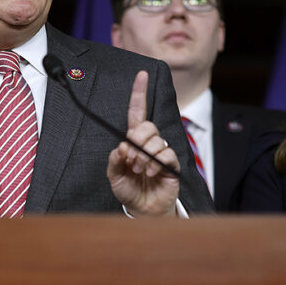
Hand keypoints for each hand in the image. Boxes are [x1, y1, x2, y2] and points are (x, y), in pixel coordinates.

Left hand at [107, 70, 179, 216]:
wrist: (142, 209)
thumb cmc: (129, 190)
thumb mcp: (114, 176)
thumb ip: (114, 161)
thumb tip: (122, 147)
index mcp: (134, 140)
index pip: (137, 112)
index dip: (139, 93)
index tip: (141, 74)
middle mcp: (149, 143)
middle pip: (147, 126)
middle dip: (136, 140)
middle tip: (131, 158)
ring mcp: (161, 152)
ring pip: (156, 140)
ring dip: (144, 155)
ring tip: (139, 169)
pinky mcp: (172, 164)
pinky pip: (166, 154)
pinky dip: (155, 163)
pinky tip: (150, 172)